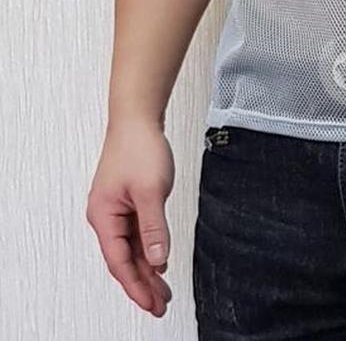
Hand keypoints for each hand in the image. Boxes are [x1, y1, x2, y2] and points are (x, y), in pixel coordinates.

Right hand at [86, 119, 174, 316]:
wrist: (137, 119)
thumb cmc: (138, 147)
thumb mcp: (151, 190)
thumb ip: (154, 227)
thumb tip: (158, 260)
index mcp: (104, 216)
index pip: (119, 262)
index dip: (136, 286)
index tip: (151, 304)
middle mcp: (106, 216)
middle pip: (124, 260)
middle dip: (142, 284)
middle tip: (161, 304)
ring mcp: (116, 210)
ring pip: (132, 248)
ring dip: (147, 269)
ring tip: (163, 291)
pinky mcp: (127, 202)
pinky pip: (136, 234)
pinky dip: (148, 249)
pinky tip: (160, 262)